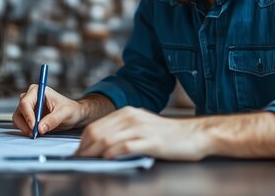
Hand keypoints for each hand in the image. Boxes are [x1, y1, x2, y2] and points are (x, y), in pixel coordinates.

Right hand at [12, 85, 84, 135]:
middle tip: (34, 133)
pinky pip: (21, 123)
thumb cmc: (71, 110)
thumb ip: (53, 119)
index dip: (28, 115)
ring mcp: (29, 107)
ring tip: (35, 134)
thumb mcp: (65, 113)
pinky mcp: (29, 116)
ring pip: (18, 118)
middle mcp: (31, 97)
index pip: (25, 102)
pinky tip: (35, 133)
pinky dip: (25, 129)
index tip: (34, 127)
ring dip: (24, 127)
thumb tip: (40, 128)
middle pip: (19, 110)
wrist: (74, 115)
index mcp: (38, 91)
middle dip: (25, 123)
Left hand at [74, 106, 209, 160]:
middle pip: (98, 132)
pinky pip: (125, 147)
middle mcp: (132, 117)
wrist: (195, 135)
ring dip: (95, 153)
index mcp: (128, 113)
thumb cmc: (169, 134)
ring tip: (89, 163)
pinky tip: (108, 160)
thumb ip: (123, 131)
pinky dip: (113, 154)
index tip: (78, 154)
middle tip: (80, 161)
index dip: (83, 142)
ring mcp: (141, 129)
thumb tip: (100, 144)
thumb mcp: (142, 126)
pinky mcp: (151, 141)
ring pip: (108, 140)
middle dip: (85, 149)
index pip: (96, 126)